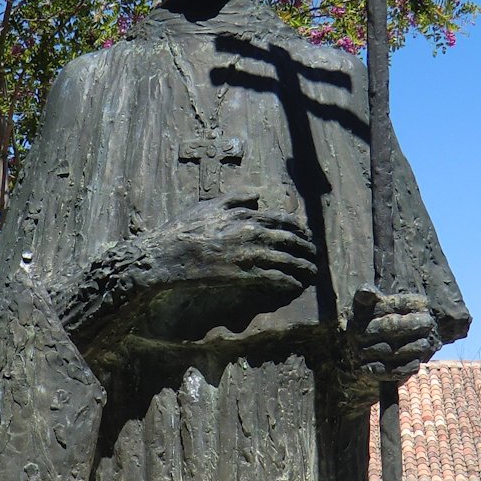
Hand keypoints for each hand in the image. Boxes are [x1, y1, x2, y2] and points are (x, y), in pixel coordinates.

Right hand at [148, 195, 316, 301]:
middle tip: (315, 256)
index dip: (299, 229)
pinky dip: (288, 281)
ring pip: (286, 260)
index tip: (308, 236)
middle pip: (289, 240)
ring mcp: (247, 254)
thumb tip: (257, 195)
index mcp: (244, 215)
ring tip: (312, 272)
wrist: (165, 255)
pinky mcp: (241, 275)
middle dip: (306, 249)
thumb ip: (234, 198)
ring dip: (303, 267)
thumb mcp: (207, 205)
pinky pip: (273, 278)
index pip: (282, 220)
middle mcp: (250, 232)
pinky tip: (296, 286)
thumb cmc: (183, 230)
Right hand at [348, 287, 440, 384]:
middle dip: (413, 324)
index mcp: (359, 313)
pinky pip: (390, 371)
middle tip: (429, 322)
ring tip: (426, 343)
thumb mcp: (371, 307)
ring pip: (392, 351)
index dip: (406, 303)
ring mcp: (363, 354)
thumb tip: (367, 292)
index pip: (385, 306)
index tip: (424, 302)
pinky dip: (406, 367)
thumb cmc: (373, 323)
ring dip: (413, 347)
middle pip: (389, 327)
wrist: (359, 352)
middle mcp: (358, 334)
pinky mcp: (370, 371)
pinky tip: (417, 361)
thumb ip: (372, 298)